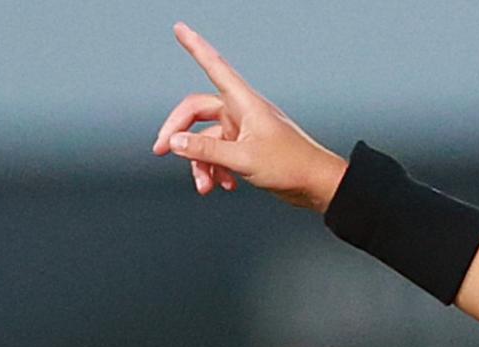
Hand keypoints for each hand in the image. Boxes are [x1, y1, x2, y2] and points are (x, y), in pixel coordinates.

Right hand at [153, 23, 342, 207]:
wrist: (317, 185)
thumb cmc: (291, 165)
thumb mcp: (243, 159)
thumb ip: (206, 151)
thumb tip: (176, 143)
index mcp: (243, 102)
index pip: (213, 65)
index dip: (195, 46)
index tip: (180, 28)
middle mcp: (240, 111)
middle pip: (196, 111)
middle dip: (179, 134)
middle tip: (162, 151)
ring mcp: (242, 130)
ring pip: (206, 139)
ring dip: (201, 163)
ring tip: (206, 186)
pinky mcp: (246, 147)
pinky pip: (219, 153)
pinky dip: (216, 169)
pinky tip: (224, 185)